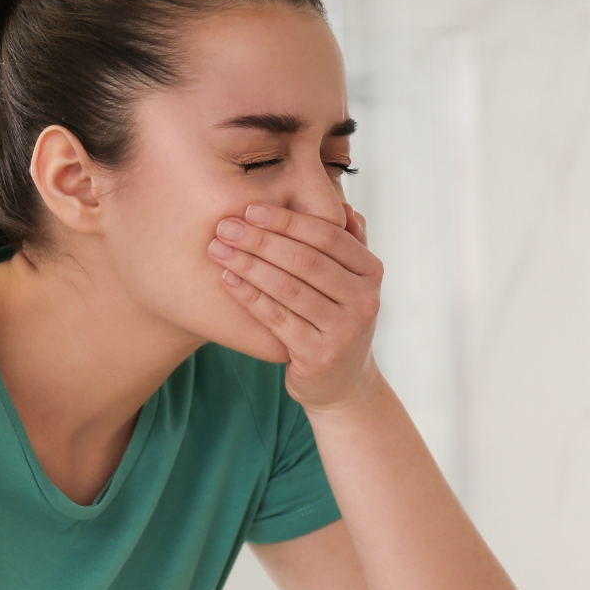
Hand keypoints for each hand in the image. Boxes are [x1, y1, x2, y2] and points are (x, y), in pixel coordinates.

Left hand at [208, 201, 384, 410]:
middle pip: (305, 260)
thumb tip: (343, 206)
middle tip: (225, 226)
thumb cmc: (337, 320)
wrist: (343, 383)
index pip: (326, 236)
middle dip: (261, 240)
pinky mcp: (318, 355)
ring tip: (218, 249)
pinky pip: (276, 318)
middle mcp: (364, 300)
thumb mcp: (351, 282)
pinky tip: (227, 279)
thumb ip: (349, 244)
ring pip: (288, 288)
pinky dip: (249, 296)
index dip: (287, 220)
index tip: (251, 209)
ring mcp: (343, 330)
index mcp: (371, 272)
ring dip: (248, 265)